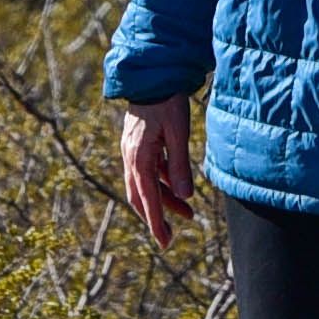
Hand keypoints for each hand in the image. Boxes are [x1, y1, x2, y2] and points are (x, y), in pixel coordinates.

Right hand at [119, 97, 198, 243]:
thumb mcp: (178, 133)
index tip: (164, 244)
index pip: (148, 199)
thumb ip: (180, 165)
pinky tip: (177, 186)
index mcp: (139, 158)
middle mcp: (131, 157)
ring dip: (163, 200)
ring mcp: (133, 150)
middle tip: (170, 237)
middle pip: (140, 196)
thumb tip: (185, 197)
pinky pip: (149, 171)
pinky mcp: (138, 144)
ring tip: (187, 213)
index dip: (156, 223)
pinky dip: (162, 183)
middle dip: (156, 217)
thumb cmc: (167, 102)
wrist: (152, 74)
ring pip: (145, 185)